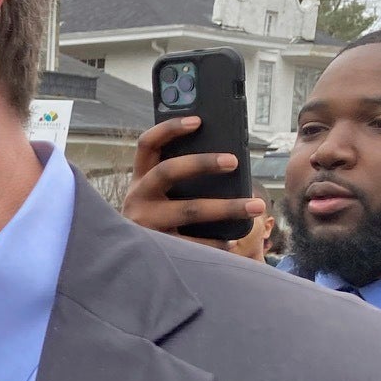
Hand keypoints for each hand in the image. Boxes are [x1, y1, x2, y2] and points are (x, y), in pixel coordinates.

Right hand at [123, 117, 263, 247]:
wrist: (125, 259)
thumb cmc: (154, 220)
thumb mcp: (156, 196)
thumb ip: (177, 179)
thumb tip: (225, 162)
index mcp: (140, 179)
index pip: (147, 144)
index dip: (169, 129)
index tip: (198, 121)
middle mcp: (138, 197)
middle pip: (167, 171)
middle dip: (201, 163)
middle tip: (233, 161)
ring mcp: (144, 223)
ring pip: (188, 210)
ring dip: (226, 207)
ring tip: (255, 206)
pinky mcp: (155, 247)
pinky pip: (191, 243)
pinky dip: (215, 242)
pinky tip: (232, 242)